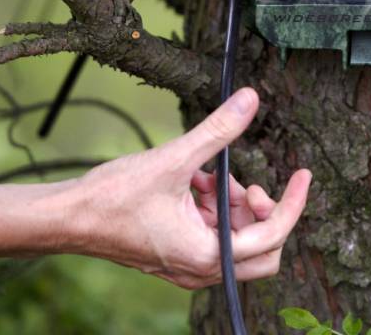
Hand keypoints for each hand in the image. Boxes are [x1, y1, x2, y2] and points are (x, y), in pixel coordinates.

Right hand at [68, 88, 312, 288]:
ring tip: (206, 176)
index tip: (302, 174)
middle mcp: (202, 270)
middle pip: (262, 248)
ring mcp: (188, 266)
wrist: (68, 218)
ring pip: (235, 238)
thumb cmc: (114, 197)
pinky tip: (193, 182)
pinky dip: (211, 207)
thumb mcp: (175, 159)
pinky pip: (212, 234)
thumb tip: (249, 100)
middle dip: (261, 211)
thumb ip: (218, 130)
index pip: (273, 234)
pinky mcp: (177, 254)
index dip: (292, 201)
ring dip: (232, 204)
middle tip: (244, 185)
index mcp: (207, 256)